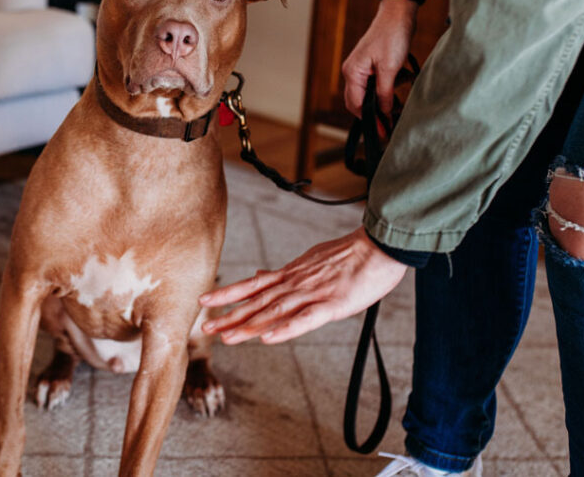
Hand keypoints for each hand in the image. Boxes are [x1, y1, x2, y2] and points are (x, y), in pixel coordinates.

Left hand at [199, 228, 407, 344]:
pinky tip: (268, 338)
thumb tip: (261, 273)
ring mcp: (312, 294)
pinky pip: (305, 320)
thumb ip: (286, 272)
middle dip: (230, 315)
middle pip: (257, 301)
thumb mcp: (311, 259)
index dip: (228, 294)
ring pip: (275, 312)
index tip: (206, 301)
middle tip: (205, 328)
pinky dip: (285, 329)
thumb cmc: (350, 254)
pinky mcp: (332, 305)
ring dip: (249, 325)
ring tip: (227, 337)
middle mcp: (296, 283)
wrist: (379, 245)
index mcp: (291, 274)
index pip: (253, 285)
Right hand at [342, 0, 418, 117]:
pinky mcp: (370, 66)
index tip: (382, 130)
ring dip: (377, 105)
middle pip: (356, 102)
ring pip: (364, 95)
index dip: (369, 119)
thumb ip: (384, 92)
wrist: (398, 14)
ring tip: (392, 114)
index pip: (356, 104)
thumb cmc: (392, 36)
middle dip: (370, 116)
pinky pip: (372, 86)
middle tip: (386, 128)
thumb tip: (383, 111)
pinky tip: (393, 98)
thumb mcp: (390, 68)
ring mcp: (360, 69)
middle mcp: (352, 71)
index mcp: (352, 72)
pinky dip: (381, 94)